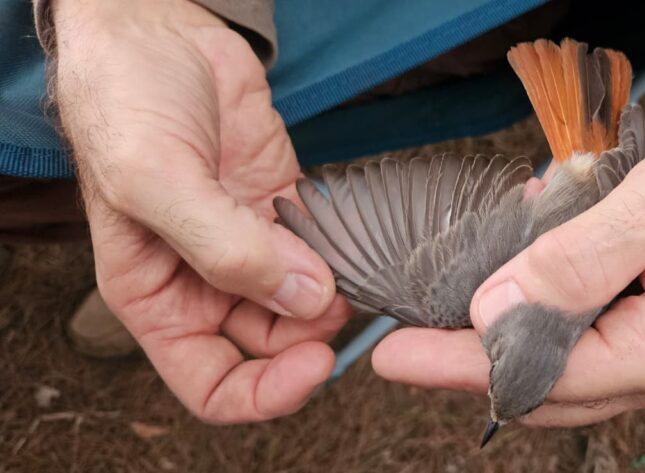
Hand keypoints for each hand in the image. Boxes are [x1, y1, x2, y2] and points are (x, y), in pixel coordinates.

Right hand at [52, 0, 347, 421]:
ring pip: (304, 300)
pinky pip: (323, 248)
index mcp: (157, 296)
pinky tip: (351, 234)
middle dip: (311, 334)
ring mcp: (249, 243)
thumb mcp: (154, 180)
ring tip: (347, 261)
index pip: (212, 382)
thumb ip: (224, 248)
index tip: (314, 362)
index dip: (264, 392)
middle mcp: (204, 279)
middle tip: (342, 298)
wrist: (154, 32)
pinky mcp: (282, 206)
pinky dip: (344, 252)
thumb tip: (303, 299)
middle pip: (270, 346)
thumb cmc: (124, 103)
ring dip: (333, 293)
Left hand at [372, 73, 644, 425]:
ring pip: (570, 365)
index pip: (549, 376)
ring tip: (457, 299)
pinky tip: (527, 270)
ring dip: (512, 336)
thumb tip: (495, 312)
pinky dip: (551, 310)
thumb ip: (583, 260)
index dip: (465, 366)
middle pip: (553, 387)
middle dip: (475, 363)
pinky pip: (595, 333)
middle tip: (406, 338)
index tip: (394, 356)